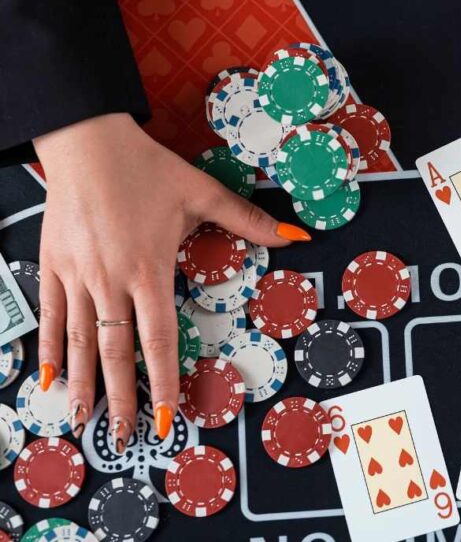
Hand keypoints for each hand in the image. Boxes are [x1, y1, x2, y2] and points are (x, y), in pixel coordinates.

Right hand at [33, 113, 309, 449]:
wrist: (87, 140)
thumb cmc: (147, 168)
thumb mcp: (203, 193)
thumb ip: (249, 220)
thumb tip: (296, 234)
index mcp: (150, 270)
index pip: (159, 340)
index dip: (164, 382)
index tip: (167, 416)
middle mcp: (110, 281)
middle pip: (116, 352)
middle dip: (124, 399)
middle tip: (127, 436)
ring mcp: (77, 275)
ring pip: (79, 341)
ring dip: (83, 385)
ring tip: (83, 421)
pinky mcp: (53, 264)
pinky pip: (49, 314)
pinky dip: (50, 347)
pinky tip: (50, 376)